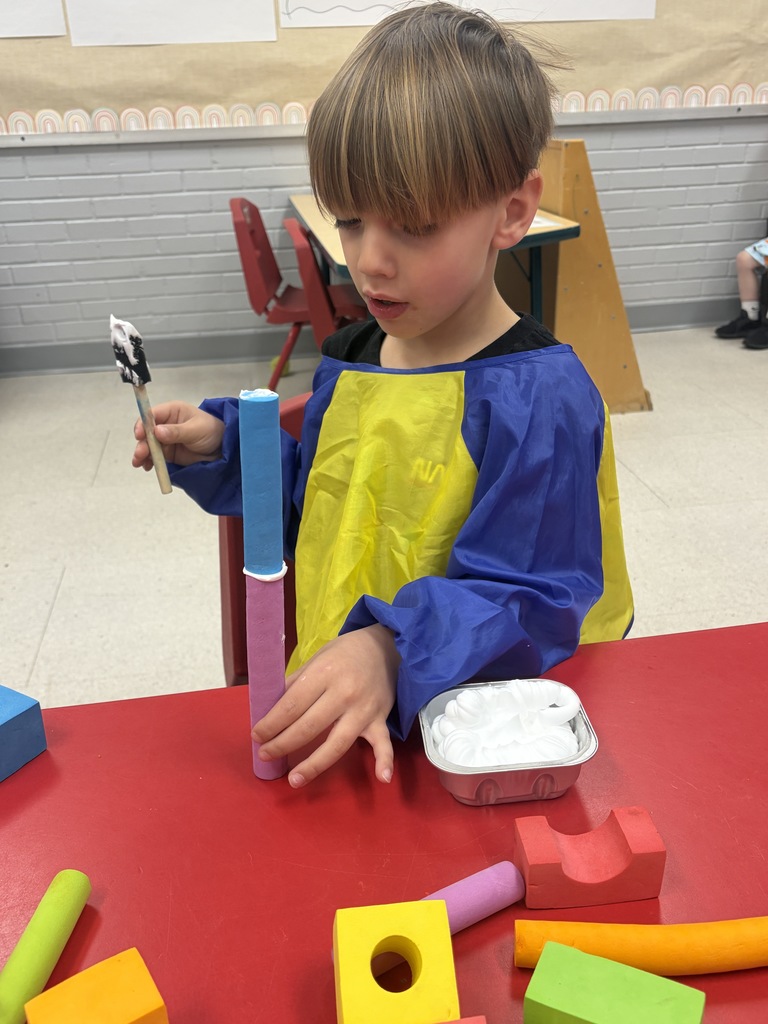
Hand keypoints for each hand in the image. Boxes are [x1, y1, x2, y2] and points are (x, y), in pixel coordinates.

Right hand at [132, 401, 224, 470]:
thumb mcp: (196, 430)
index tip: (139, 435)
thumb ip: (177, 431)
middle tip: (140, 455)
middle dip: (142, 443)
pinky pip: (155, 456)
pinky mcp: (168, 452)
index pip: (151, 415)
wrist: (222, 449)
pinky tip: (147, 467)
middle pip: (147, 432)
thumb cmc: (211, 431)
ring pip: (148, 445)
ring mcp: (165, 439)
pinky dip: (149, 461)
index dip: (143, 424)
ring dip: (143, 454)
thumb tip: (157, 431)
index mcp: (172, 411)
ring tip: (140, 463)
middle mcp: (165, 424)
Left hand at [252, 625, 399, 787]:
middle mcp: (344, 693)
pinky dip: (385, 760)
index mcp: (325, 673)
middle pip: (308, 727)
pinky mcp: (381, 720)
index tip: (257, 735)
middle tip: (265, 754)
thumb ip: (295, 684)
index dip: (271, 724)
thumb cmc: (345, 653)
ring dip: (314, 764)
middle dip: (282, 744)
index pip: (292, 705)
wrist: (386, 647)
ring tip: (294, 779)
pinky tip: (382, 777)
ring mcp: (364, 709)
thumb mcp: (316, 659)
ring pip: (337, 743)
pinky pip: (384, 743)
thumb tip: (270, 710)